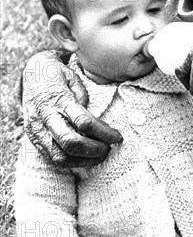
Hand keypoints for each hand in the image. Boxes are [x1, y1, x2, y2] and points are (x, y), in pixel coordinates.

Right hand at [23, 51, 122, 166]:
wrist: (31, 74)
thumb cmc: (57, 75)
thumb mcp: (73, 78)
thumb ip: (84, 99)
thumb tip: (94, 121)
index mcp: (58, 100)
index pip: (84, 122)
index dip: (104, 133)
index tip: (117, 137)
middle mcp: (45, 117)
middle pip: (71, 143)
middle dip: (94, 150)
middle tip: (108, 148)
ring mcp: (36, 130)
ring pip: (60, 157)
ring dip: (84, 160)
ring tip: (99, 155)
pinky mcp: (33, 138)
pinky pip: (52, 158)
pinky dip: (72, 162)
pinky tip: (85, 157)